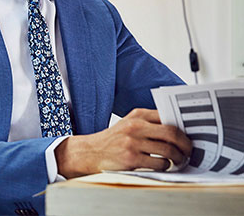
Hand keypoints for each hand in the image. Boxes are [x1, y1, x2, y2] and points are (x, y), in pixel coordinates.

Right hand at [56, 108, 192, 177]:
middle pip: (172, 134)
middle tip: (189, 151)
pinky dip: (166, 166)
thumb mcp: (128, 124)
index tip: (190, 134)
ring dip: (178, 158)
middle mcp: (135, 127)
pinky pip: (159, 164)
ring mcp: (133, 143)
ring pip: (168, 150)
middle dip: (186, 145)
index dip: (184, 127)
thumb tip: (178, 131)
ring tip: (179, 160)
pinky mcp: (131, 159)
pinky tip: (164, 165)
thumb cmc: (114, 139)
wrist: (91, 152)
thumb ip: (149, 123)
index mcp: (137, 115)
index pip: (168, 117)